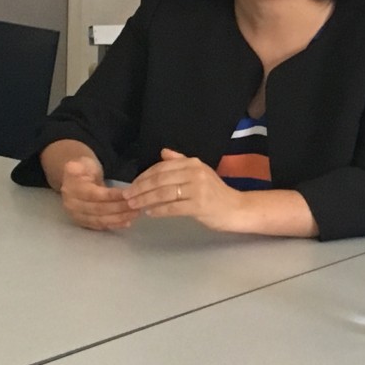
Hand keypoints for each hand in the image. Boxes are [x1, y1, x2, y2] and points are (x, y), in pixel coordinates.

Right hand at [59, 156, 139, 230]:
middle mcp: (72, 205)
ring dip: (119, 218)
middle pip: (98, 209)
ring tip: (136, 214)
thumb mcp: (81, 162)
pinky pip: (99, 225)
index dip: (111, 196)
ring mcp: (77, 215)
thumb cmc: (84, 168)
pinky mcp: (83, 222)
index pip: (94, 195)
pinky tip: (127, 223)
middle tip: (137, 205)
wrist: (75, 179)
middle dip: (119, 208)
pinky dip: (114, 225)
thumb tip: (73, 166)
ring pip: (100, 219)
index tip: (128, 194)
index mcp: (71, 189)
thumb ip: (79, 165)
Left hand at [124, 148, 243, 231]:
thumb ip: (181, 162)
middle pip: (160, 179)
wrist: (236, 209)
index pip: (162, 167)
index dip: (143, 176)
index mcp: (194, 163)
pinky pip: (172, 207)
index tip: (131, 185)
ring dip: (145, 200)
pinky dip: (158, 210)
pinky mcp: (199, 205)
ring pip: (163, 193)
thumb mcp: (200, 173)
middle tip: (127, 197)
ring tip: (134, 205)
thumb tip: (163, 152)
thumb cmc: (216, 193)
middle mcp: (195, 173)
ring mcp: (198, 189)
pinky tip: (150, 213)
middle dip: (140, 188)